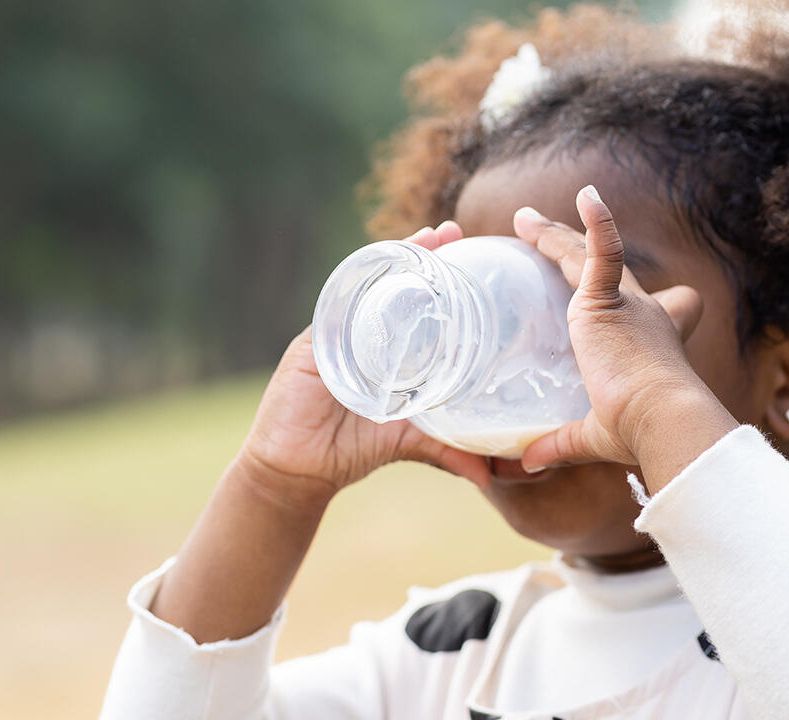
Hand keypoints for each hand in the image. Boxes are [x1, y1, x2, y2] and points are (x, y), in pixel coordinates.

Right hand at [238, 222, 491, 502]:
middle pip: (394, 282)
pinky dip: (357, 284)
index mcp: (390, 350)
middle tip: (454, 230)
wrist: (300, 469)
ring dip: (395, 256)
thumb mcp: (408, 443)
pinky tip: (379, 264)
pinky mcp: (315, 340)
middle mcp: (366, 333)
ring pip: (367, 284)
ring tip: (428, 237)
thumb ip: (446, 452)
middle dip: (422, 252)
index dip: (441, 277)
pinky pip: (336, 304)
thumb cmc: (352, 450)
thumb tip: (488, 477)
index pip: (418, 303)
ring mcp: (339, 332)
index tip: (471, 252)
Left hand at [513, 186, 737, 487]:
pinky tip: (586, 194)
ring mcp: (625, 303)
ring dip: (554, 235)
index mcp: (645, 341)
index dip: (628, 300)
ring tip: (525, 220)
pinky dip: (596, 223)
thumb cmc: (640, 431)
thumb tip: (526, 463)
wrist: (660, 419)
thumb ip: (558, 442)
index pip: (641, 310)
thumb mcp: (594, 436)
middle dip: (569, 249)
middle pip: (600, 272)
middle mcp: (641, 314)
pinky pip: (601, 250)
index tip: (599, 293)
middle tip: (540, 233)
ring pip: (583, 257)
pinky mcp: (606, 300)